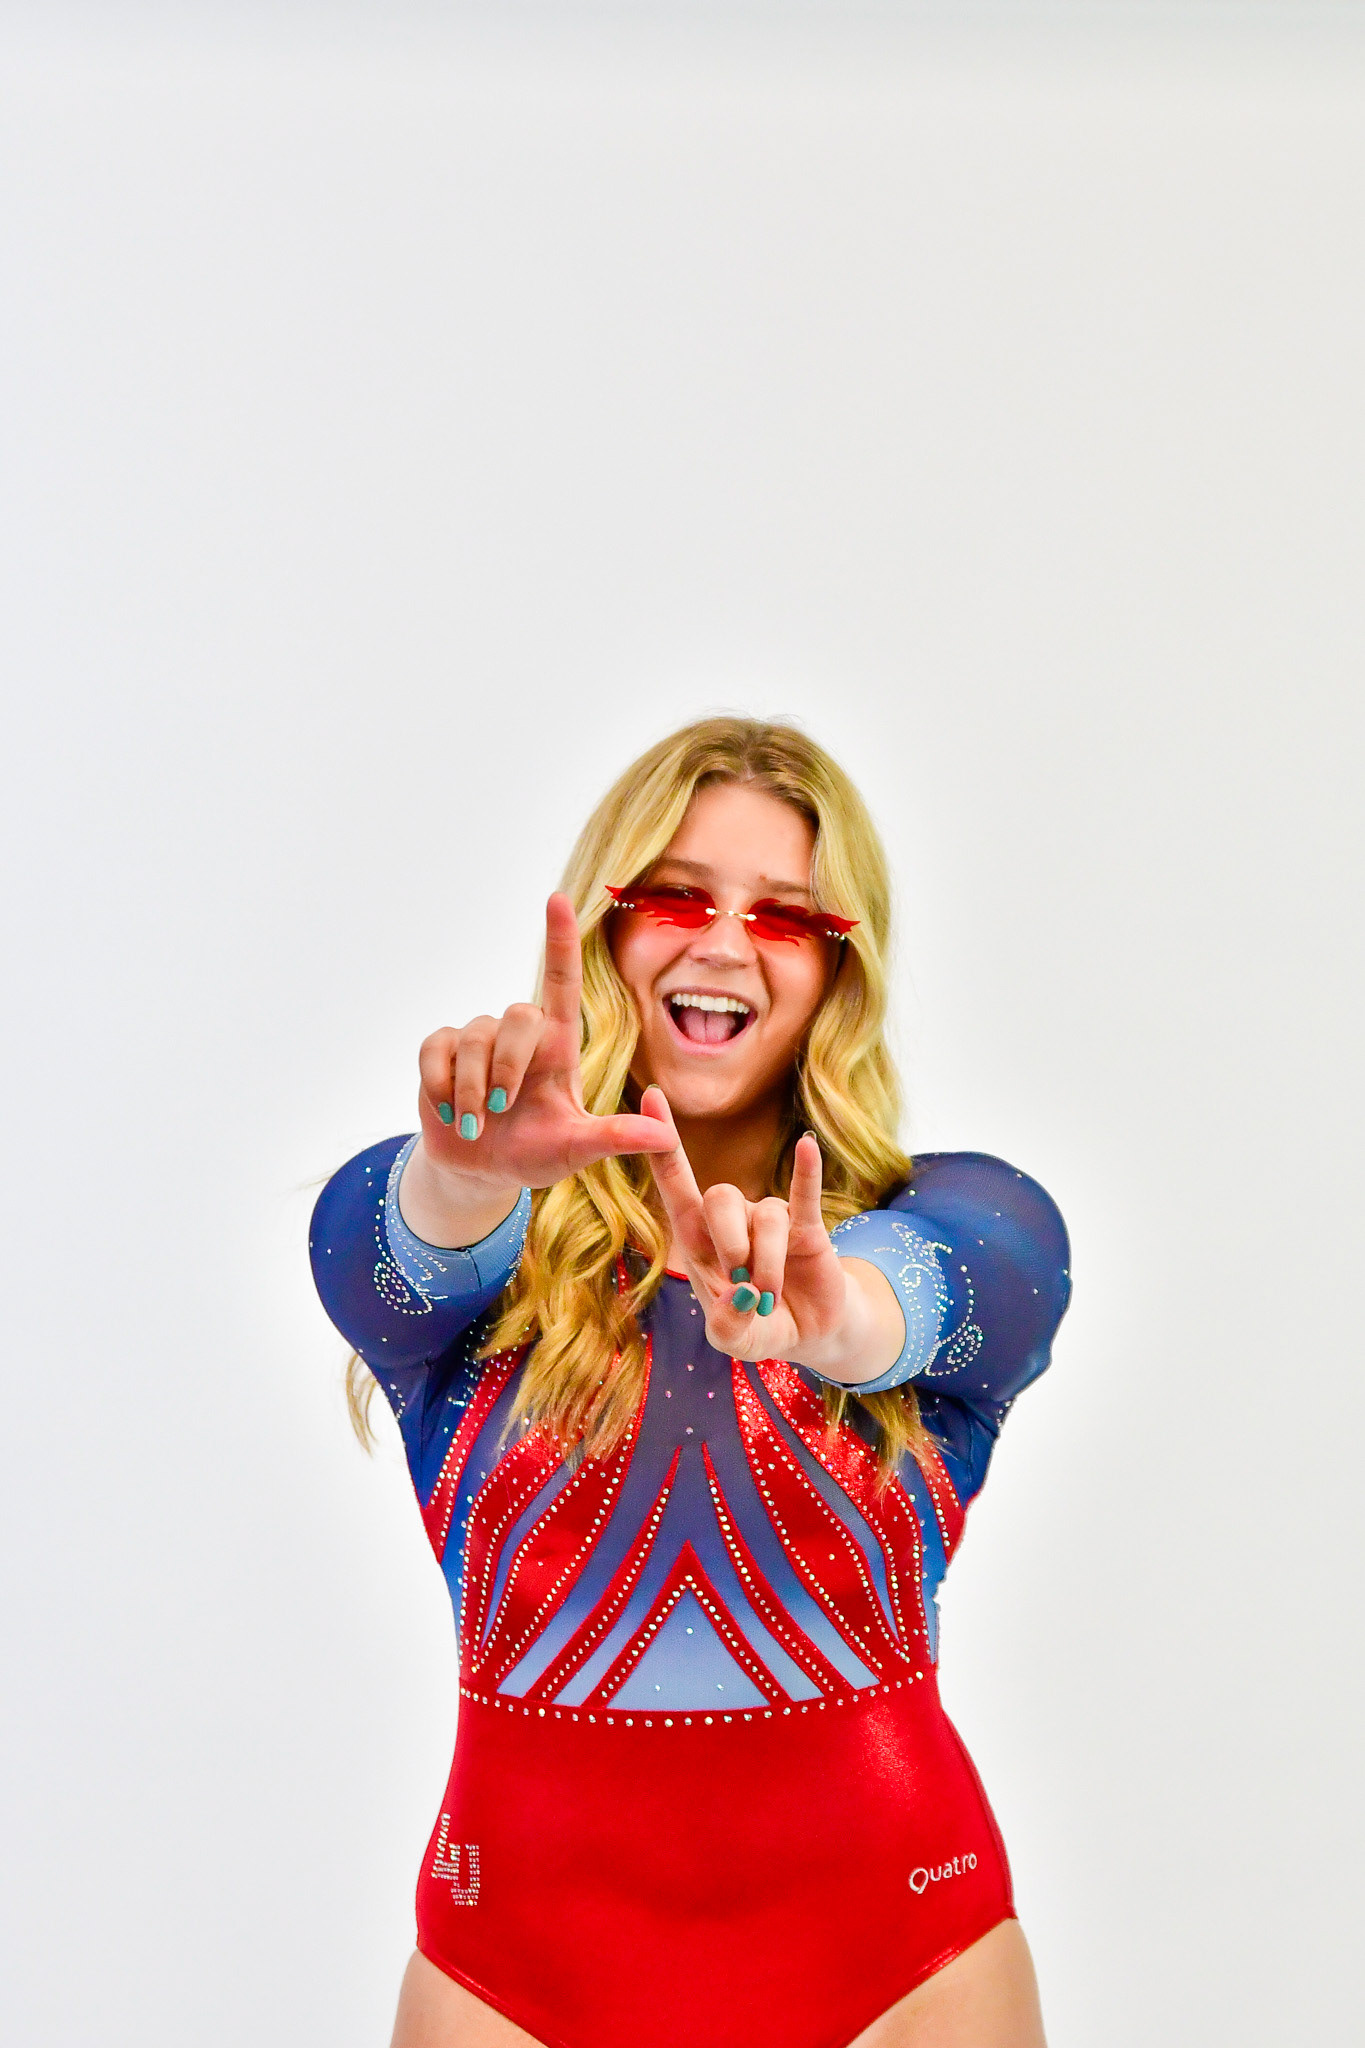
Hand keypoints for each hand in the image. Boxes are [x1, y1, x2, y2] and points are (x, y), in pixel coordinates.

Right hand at [415, 893, 676, 1195]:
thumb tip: (667, 1137)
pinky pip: (435, 1050)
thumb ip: (615, 1138)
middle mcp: (519, 1034)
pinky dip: (440, 1086)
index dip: (560, 939)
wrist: (482, 1170)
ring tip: (476, 1125)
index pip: (561, 981)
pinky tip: (449, 1113)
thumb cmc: (536, 1152)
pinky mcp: (440, 1052)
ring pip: (473, 1039)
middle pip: (517, 1017)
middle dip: (507, 1067)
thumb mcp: (577, 1149)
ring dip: (471, 1088)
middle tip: (500, 1110)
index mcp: (557, 1045)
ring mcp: (478, 1039)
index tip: (559, 898)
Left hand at [638, 1086, 881, 1374]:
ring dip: (767, 1262)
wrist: (808, 1332)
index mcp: (699, 1240)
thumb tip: (739, 1299)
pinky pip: (805, 1194)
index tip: (651, 1095)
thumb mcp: (733, 1339)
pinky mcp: (807, 1227)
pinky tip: (807, 1147)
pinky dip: (806, 1173)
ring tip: (770, 1296)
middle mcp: (732, 1220)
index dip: (663, 1144)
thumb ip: (727, 1327)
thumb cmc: (758, 1326)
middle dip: (729, 1242)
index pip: (676, 1184)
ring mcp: (770, 1219)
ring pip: (765, 1217)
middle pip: (719, 1196)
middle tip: (742, 1284)